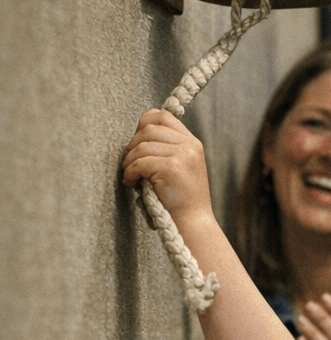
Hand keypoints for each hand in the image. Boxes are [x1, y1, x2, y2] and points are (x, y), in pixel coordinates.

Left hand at [120, 109, 213, 223]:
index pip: (163, 117)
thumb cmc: (180, 199)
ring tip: (132, 176)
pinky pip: (140, 162)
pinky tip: (131, 183)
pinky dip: (130, 172)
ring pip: (141, 145)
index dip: (144, 123)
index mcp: (192, 143)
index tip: (137, 143)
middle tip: (132, 165)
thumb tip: (138, 135)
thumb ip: (167, 149)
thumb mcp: (180, 167)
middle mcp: (190, 145)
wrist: (193, 222)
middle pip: (149, 129)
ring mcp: (183, 156)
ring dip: (129, 161)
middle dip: (132, 146)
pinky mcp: (172, 168)